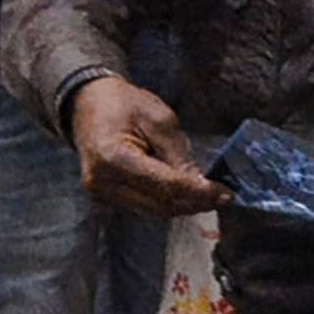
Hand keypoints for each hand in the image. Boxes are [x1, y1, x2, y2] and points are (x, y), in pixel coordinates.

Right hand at [68, 78, 226, 217]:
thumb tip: (202, 184)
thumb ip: (179, 154)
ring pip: (154, 209)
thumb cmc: (123, 104)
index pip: (164, 185)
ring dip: (183, 203)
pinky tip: (186, 189)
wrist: (87, 103)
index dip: (198, 192)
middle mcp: (102, 182)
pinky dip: (168, 199)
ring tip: (209, 193)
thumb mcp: (159, 119)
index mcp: (112, 157)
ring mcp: (102, 193)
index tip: (226, 193)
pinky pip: (145, 204)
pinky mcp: (107, 196)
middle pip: (159, 204)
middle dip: (194, 202)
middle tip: (224, 196)